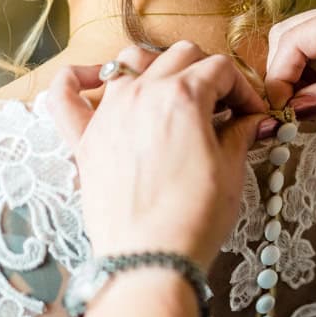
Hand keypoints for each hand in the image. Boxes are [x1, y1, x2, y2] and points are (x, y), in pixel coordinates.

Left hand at [46, 41, 266, 270]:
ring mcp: (108, 113)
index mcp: (183, 97)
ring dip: (157, 66)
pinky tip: (96, 79)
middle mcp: (142, 93)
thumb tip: (250, 120)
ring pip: (130, 60)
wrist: (150, 260)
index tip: (251, 112)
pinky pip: (64, 94)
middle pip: (181, 56)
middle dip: (208, 73)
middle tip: (222, 106)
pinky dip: (77, 78)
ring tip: (173, 91)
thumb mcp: (230, 171)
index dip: (244, 89)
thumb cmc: (193, 219)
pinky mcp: (84, 140)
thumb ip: (238, 133)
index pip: (221, 70)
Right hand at [265, 0, 315, 119]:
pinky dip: (315, 67)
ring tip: (298, 106)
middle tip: (283, 110)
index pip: (294, 39)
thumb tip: (295, 109)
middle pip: (292, 33)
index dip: (278, 76)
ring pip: (306, 37)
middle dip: (281, 71)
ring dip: (296, 70)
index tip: (277, 110)